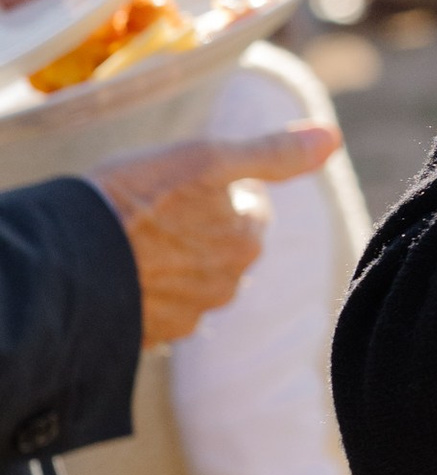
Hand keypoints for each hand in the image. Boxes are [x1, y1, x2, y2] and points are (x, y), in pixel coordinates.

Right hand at [88, 124, 338, 346]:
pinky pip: (156, 306)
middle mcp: (227, 284)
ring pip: (189, 277)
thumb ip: (273, 153)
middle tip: (153, 209)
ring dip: (170, 260)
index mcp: (246, 240)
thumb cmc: (135, 201)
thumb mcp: (207, 158)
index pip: (249, 208)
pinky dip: (144, 289)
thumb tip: (332, 139)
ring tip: (132, 239)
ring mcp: (187, 314)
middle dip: (196, 227)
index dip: (217, 189)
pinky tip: (119, 270)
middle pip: (220, 245)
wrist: (66, 264)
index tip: (183, 183)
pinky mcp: (150, 335)